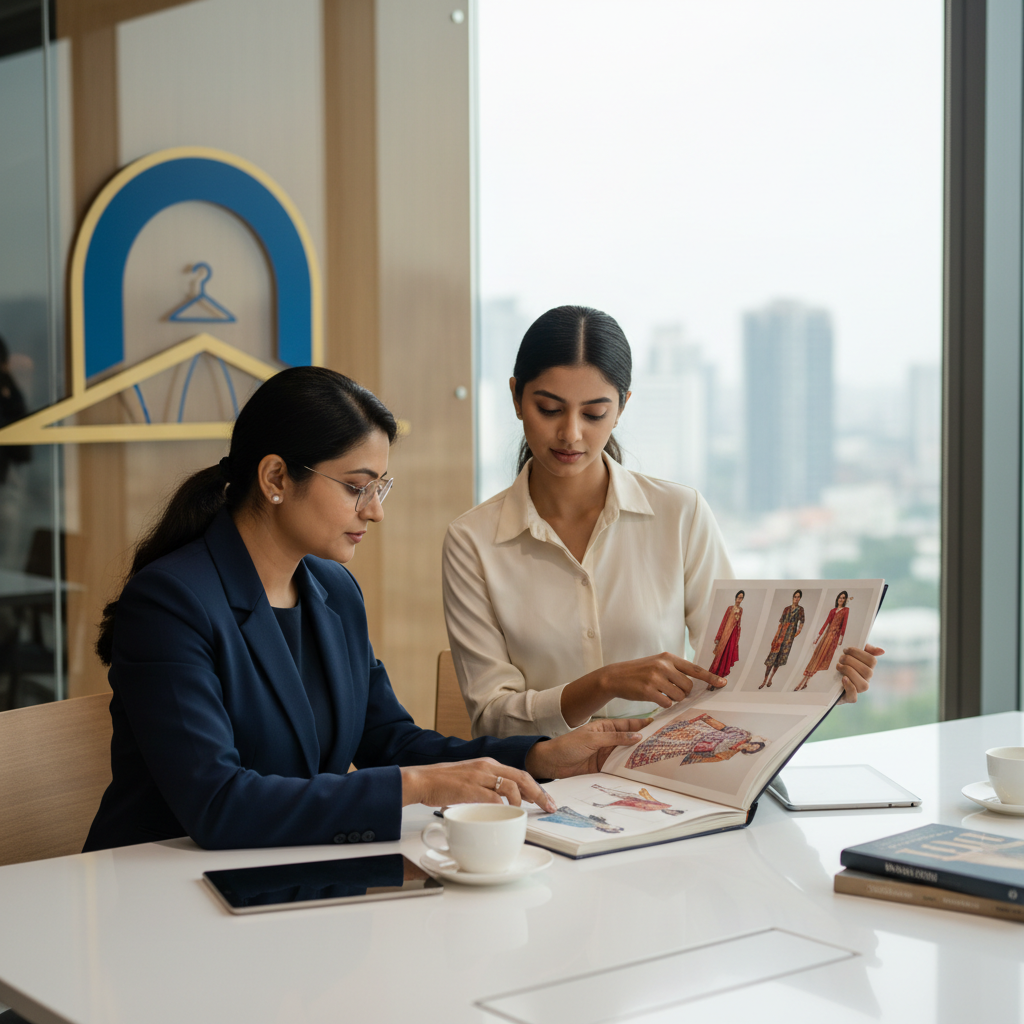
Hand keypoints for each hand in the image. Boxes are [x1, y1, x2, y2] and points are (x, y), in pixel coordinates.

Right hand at [400, 758, 555, 811]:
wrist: (421, 780)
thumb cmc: (442, 783)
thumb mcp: (470, 779)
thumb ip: (486, 787)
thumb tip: (500, 803)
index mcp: (489, 764)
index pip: (519, 773)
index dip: (536, 787)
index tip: (546, 799)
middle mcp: (487, 766)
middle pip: (522, 777)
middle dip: (540, 793)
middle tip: (550, 806)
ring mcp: (479, 776)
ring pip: (512, 785)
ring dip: (524, 800)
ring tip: (527, 812)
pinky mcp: (470, 788)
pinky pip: (494, 797)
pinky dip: (504, 806)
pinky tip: (507, 813)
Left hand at [525, 718, 651, 778]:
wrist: (551, 763)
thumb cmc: (568, 745)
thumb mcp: (592, 739)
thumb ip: (615, 738)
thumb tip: (637, 736)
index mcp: (606, 727)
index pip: (629, 725)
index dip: (643, 724)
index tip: (660, 725)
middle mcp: (609, 740)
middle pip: (631, 741)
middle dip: (646, 742)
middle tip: (665, 745)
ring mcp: (607, 754)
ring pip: (627, 755)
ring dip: (639, 757)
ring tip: (658, 759)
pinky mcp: (604, 767)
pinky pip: (620, 767)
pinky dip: (629, 769)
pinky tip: (641, 772)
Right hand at [560, 654, 723, 728]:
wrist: (616, 676)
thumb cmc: (640, 671)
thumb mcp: (657, 664)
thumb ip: (675, 670)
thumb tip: (695, 684)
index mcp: (668, 658)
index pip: (694, 668)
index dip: (710, 677)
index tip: (723, 682)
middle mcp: (663, 666)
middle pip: (688, 686)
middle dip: (683, 693)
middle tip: (670, 690)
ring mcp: (655, 677)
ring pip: (679, 696)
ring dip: (673, 699)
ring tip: (661, 693)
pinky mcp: (648, 690)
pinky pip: (667, 703)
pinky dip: (664, 704)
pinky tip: (654, 698)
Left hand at [837, 644, 883, 703]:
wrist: (826, 679)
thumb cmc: (841, 663)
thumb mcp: (851, 653)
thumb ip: (865, 649)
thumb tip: (882, 651)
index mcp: (868, 668)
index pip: (872, 660)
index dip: (859, 653)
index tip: (846, 650)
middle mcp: (865, 679)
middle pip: (867, 672)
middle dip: (851, 661)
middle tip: (840, 658)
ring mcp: (858, 690)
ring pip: (863, 685)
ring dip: (850, 672)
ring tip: (838, 666)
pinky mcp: (848, 698)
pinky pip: (854, 697)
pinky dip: (849, 687)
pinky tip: (843, 678)